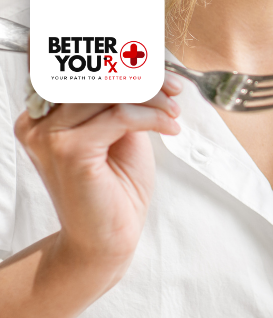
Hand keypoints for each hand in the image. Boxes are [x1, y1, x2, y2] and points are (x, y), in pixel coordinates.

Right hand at [14, 73, 182, 273]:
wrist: (107, 241)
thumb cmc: (115, 193)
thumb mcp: (120, 138)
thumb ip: (120, 104)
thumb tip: (145, 74)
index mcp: (44, 114)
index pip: (78, 69)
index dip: (119, 61)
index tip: (158, 68)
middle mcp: (38, 120)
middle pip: (93, 74)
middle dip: (142, 76)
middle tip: (175, 88)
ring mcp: (48, 134)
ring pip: (108, 91)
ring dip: (151, 96)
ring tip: (175, 111)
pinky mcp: (69, 151)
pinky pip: (119, 115)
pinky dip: (151, 116)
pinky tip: (170, 126)